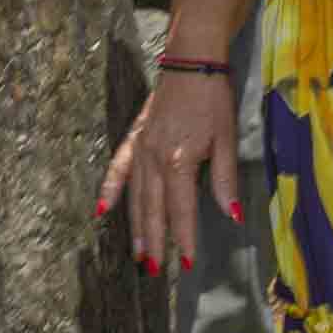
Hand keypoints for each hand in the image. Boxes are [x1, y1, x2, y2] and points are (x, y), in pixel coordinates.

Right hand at [97, 72, 241, 275]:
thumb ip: (224, 179)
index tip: (188, 264)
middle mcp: (154, 158)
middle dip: (154, 240)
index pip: (181, 209)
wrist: (191, 63)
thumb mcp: (227, 140)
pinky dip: (111, 189)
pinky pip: (119, 168)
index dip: (185, 237)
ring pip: (136, 195)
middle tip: (154, 269)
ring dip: (136, 225)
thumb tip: (230, 215)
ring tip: (137, 252)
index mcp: (178, 160)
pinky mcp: (134, 138)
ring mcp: (140, 148)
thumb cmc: (215, 101)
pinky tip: (102, 208)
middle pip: (153, 208)